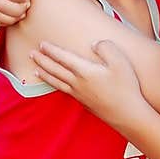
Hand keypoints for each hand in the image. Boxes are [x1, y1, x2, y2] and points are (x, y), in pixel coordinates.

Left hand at [31, 38, 147, 128]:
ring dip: (45, 74)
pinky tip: (55, 84)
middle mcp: (77, 83)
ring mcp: (79, 94)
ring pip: (56, 82)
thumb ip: (106, 48)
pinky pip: (63, 90)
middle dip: (42, 61)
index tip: (42, 44)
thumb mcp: (120, 61)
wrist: (127, 114)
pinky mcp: (83, 103)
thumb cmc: (126, 87)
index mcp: (84, 71)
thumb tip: (94, 44)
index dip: (51, 50)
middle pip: (55, 70)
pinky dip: (54, 85)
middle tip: (32, 54)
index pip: (63, 58)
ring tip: (35, 70)